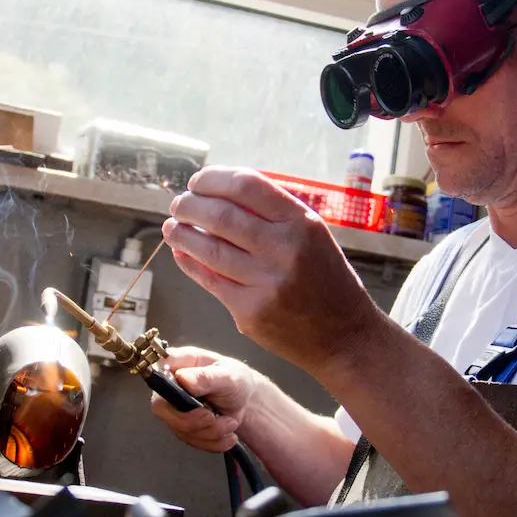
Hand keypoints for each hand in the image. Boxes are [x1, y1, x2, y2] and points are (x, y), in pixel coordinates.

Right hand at [149, 346, 259, 451]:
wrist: (247, 404)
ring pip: (180, 429)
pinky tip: (228, 434)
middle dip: (192, 421)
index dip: (162, 382)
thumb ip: (207, 377)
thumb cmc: (237, 382)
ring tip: (231, 423)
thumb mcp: (229, 376)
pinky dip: (214, 442)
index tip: (186, 396)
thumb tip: (183, 378)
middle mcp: (172, 386)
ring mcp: (175, 408)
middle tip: (214, 418)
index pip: (157, 369)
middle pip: (161, 408)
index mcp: (181, 363)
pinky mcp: (183, 427)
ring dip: (210, 432)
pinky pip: (191, 440)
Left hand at [162, 166, 383, 375]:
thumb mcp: (313, 235)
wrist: (344, 337)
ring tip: (172, 226)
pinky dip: (189, 263)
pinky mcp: (250, 312)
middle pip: (220, 215)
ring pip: (208, 248)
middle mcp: (284, 250)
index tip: (197, 182)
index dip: (213, 179)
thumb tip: (219, 192)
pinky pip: (209, 280)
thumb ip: (273, 214)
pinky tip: (180, 253)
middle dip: (190, 205)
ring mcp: (265, 283)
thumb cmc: (326, 280)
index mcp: (302, 223)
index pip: (247, 185)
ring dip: (182, 233)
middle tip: (179, 204)